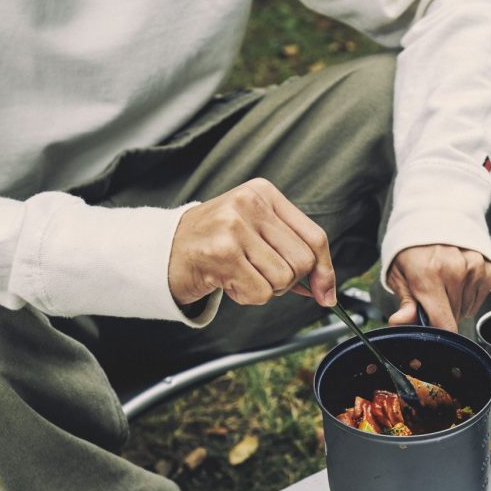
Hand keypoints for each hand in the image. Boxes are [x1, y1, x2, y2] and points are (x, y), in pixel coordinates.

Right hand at [168, 178, 335, 308]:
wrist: (164, 250)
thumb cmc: (216, 243)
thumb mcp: (256, 233)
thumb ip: (291, 253)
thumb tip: (325, 289)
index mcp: (264, 194)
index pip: (314, 237)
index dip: (325, 270)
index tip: (326, 294)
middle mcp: (250, 204)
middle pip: (302, 261)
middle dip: (288, 281)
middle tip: (261, 275)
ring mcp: (235, 226)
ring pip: (283, 279)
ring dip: (266, 289)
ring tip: (241, 274)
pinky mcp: (222, 252)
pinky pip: (260, 292)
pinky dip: (248, 296)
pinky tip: (229, 281)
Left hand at [388, 245, 490, 330]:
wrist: (432, 219)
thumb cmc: (412, 250)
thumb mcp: (399, 275)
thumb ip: (405, 302)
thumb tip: (398, 322)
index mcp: (428, 275)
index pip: (443, 324)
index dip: (438, 334)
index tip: (431, 330)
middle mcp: (455, 270)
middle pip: (455, 317)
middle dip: (443, 314)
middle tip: (432, 296)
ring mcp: (474, 267)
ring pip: (467, 308)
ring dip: (456, 304)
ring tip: (445, 283)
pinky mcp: (488, 267)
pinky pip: (480, 297)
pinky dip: (470, 294)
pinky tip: (459, 280)